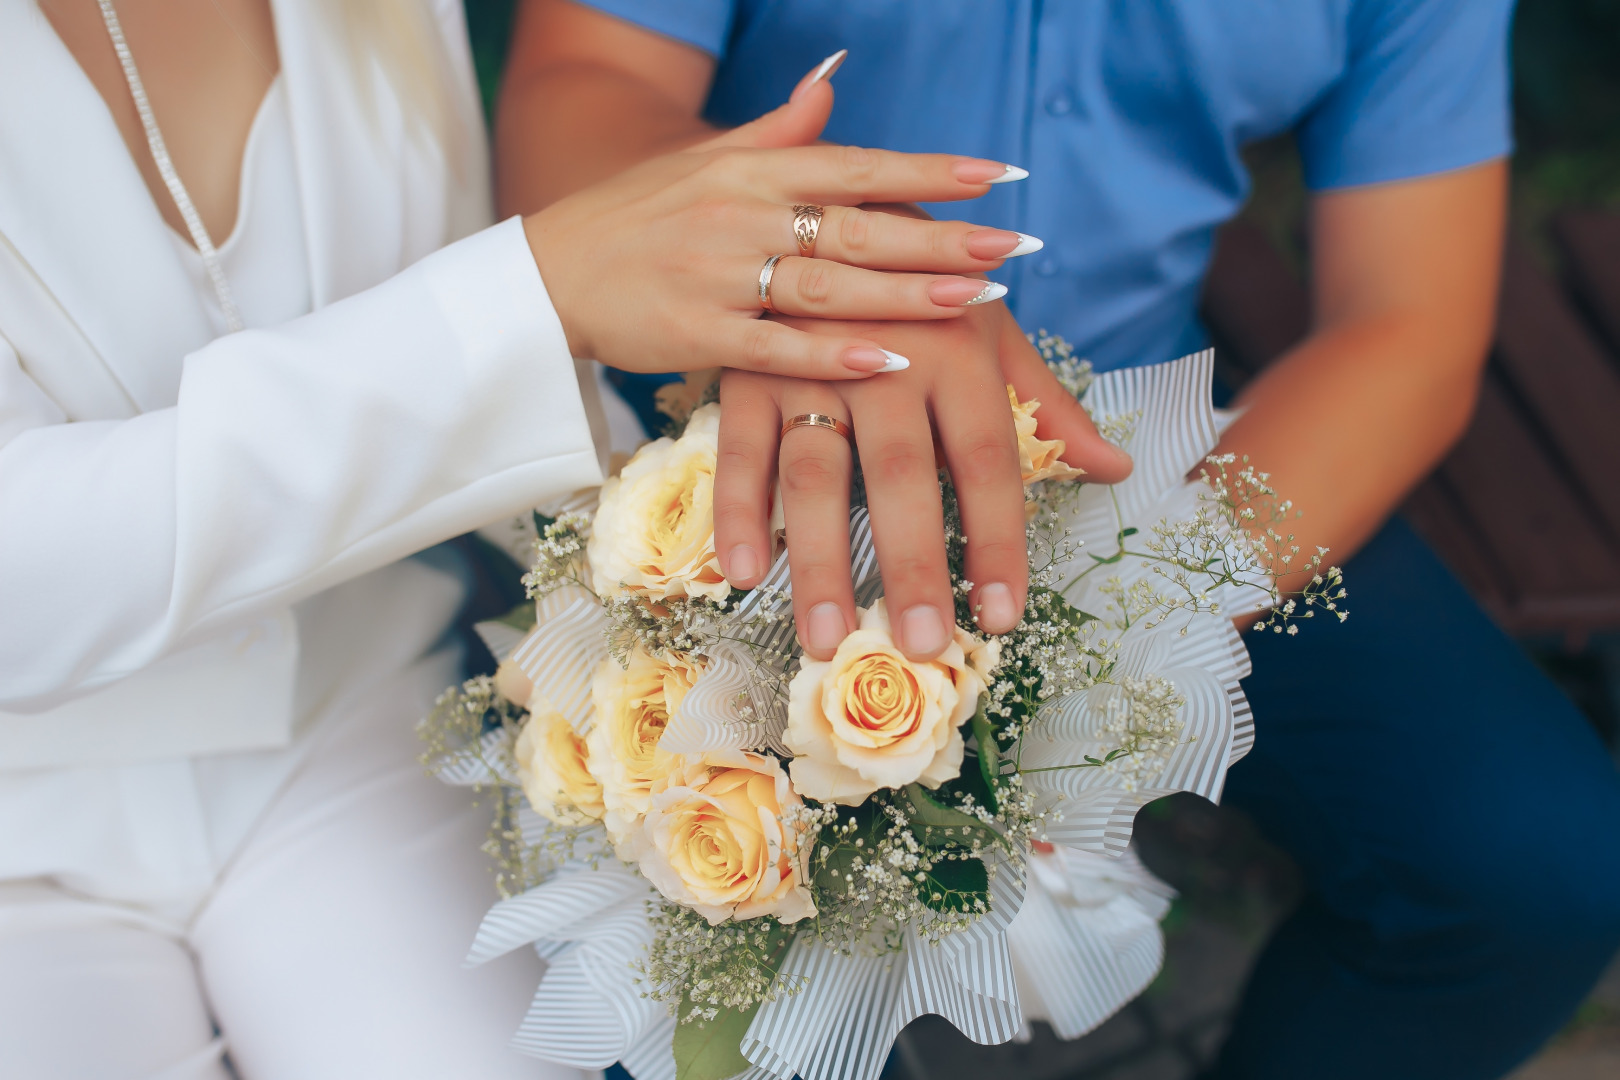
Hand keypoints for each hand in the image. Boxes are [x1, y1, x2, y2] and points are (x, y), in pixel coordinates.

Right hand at [521, 84, 1039, 379]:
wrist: (546, 270)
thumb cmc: (637, 215)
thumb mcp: (707, 160)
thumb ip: (781, 129)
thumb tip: (835, 79)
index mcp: (752, 169)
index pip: (858, 165)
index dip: (930, 172)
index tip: (1000, 178)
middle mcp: (741, 214)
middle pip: (857, 226)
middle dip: (941, 237)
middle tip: (1014, 247)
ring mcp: (719, 275)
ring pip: (827, 285)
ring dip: (904, 293)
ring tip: (974, 299)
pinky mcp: (695, 333)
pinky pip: (775, 346)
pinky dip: (832, 353)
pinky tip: (889, 361)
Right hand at [715, 303, 1132, 660]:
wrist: (830, 204)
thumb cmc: (926, 283)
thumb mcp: (993, 331)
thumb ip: (1047, 406)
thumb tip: (1113, 469)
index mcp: (959, 347)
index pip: (988, 459)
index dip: (997, 540)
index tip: (1001, 615)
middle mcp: (886, 353)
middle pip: (901, 474)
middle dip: (911, 564)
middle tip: (919, 643)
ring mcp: (809, 361)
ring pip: (814, 471)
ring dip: (817, 557)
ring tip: (825, 635)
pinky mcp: (748, 368)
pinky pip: (740, 450)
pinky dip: (737, 511)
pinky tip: (741, 573)